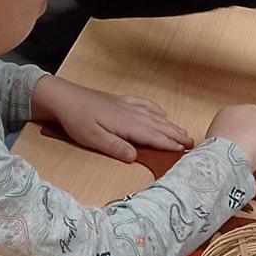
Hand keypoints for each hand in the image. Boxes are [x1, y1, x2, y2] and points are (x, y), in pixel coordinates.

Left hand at [31, 74, 191, 163]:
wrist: (64, 97)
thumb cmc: (76, 120)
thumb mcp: (92, 138)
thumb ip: (115, 147)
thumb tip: (136, 158)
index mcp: (126, 124)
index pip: (153, 136)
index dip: (169, 143)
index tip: (185, 150)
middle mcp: (130, 113)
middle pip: (158, 125)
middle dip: (175, 134)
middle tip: (192, 143)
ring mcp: (126, 105)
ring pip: (154, 115)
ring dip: (169, 124)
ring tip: (182, 132)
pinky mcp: (119, 101)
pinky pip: (144, 104)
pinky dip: (155, 109)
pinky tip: (161, 112)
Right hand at [207, 102, 255, 170]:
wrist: (224, 156)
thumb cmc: (217, 154)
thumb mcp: (214, 141)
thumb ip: (225, 138)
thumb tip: (231, 145)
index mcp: (229, 112)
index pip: (244, 119)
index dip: (246, 133)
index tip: (245, 144)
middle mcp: (247, 109)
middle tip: (255, 150)